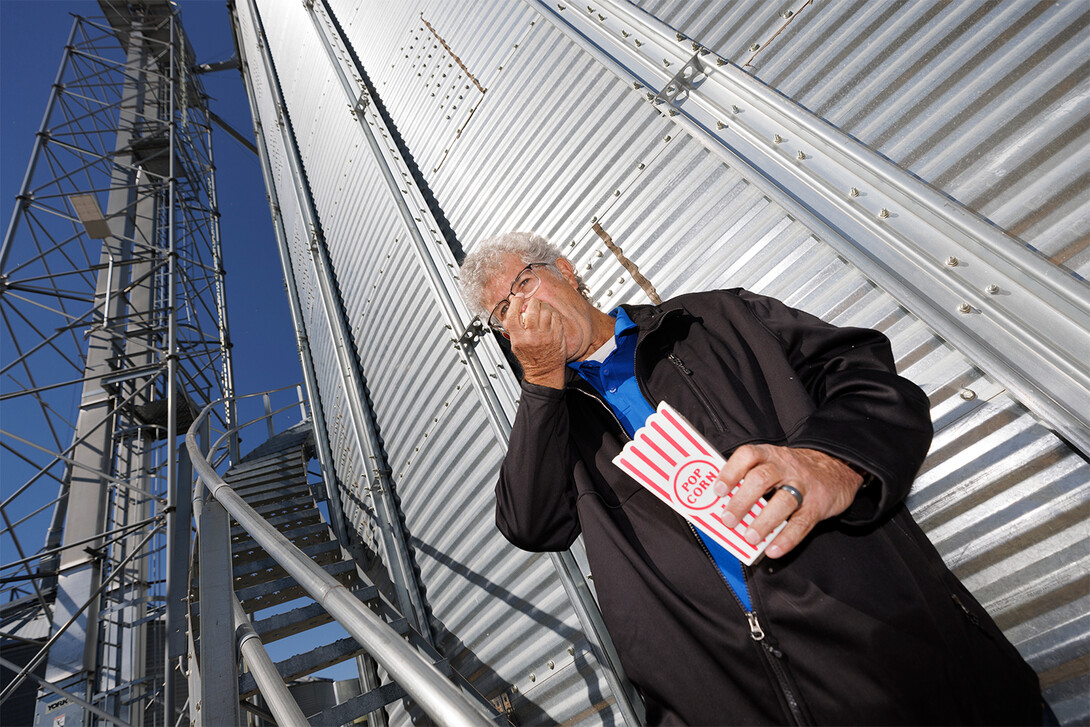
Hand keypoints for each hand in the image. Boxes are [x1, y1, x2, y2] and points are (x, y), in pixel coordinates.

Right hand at [504, 295, 566, 387]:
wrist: (544, 372)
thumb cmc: (530, 359)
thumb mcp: (515, 345)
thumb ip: (512, 327)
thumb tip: (513, 307)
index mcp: (519, 338)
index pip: (513, 315)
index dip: (515, 302)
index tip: (518, 298)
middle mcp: (533, 336)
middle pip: (532, 308)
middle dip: (532, 302)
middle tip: (532, 303)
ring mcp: (546, 335)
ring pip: (546, 310)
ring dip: (543, 305)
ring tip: (542, 308)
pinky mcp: (558, 335)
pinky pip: (556, 316)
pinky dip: (552, 312)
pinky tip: (550, 315)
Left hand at [712, 444, 863, 558]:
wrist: (837, 468)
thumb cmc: (793, 470)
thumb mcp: (772, 465)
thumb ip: (749, 480)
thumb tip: (722, 506)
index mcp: (768, 455)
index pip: (748, 455)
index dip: (730, 472)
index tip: (718, 490)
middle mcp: (785, 467)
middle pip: (761, 479)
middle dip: (742, 501)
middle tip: (728, 520)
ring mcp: (802, 485)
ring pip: (783, 501)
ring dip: (763, 522)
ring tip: (750, 537)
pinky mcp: (817, 505)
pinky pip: (801, 523)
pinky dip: (786, 539)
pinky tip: (773, 550)